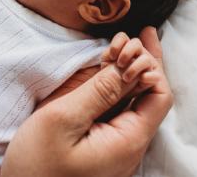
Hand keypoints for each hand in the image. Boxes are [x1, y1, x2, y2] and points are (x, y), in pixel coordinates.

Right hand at [2, 26, 172, 176]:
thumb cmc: (36, 166)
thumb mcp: (63, 119)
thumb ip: (100, 90)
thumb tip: (133, 63)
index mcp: (128, 141)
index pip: (160, 95)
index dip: (151, 63)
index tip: (135, 38)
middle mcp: (129, 148)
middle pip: (150, 98)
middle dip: (144, 63)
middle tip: (139, 34)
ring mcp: (117, 152)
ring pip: (135, 106)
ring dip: (130, 75)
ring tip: (122, 47)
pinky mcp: (104, 152)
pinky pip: (120, 116)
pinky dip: (117, 90)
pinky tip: (108, 74)